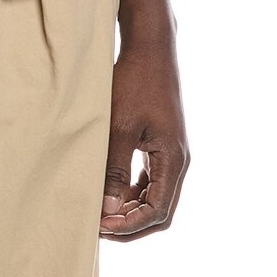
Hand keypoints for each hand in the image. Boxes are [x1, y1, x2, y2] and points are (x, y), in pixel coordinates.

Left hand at [100, 41, 188, 238]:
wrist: (149, 49)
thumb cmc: (135, 83)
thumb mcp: (120, 126)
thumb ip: (115, 169)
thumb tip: (108, 209)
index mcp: (173, 159)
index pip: (158, 210)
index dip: (131, 224)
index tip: (103, 227)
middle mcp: (177, 160)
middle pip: (159, 208)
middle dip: (130, 221)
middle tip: (99, 226)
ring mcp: (170, 151)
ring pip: (154, 194)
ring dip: (130, 207)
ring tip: (101, 211)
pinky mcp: (160, 142)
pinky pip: (149, 178)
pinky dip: (131, 189)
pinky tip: (110, 189)